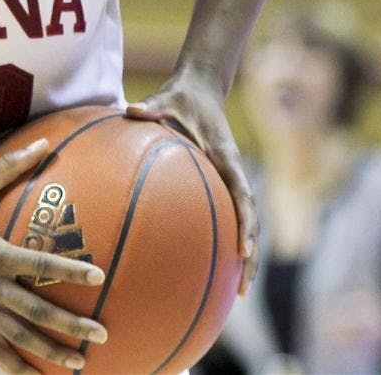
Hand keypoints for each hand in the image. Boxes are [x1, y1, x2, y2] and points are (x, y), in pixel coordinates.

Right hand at [0, 138, 107, 373]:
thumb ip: (10, 165)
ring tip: (81, 363)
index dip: (68, 272)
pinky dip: (15, 367)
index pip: (36, 266)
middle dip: (69, 325)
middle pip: (32, 313)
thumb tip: (45, 142)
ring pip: (17, 338)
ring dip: (50, 353)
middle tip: (101, 334)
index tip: (99, 277)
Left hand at [125, 73, 258, 296]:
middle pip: (249, 220)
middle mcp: (231, 170)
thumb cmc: (182, 95)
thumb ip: (151, 106)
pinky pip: (223, 213)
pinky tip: (206, 262)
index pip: (241, 194)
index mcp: (225, 155)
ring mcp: (228, 178)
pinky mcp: (219, 180)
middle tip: (242, 290)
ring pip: (241, 222)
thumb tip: (131, 109)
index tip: (243, 249)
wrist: (200, 88)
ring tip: (235, 292)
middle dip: (249, 255)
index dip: (245, 223)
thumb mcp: (167, 97)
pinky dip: (222, 237)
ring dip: (242, 256)